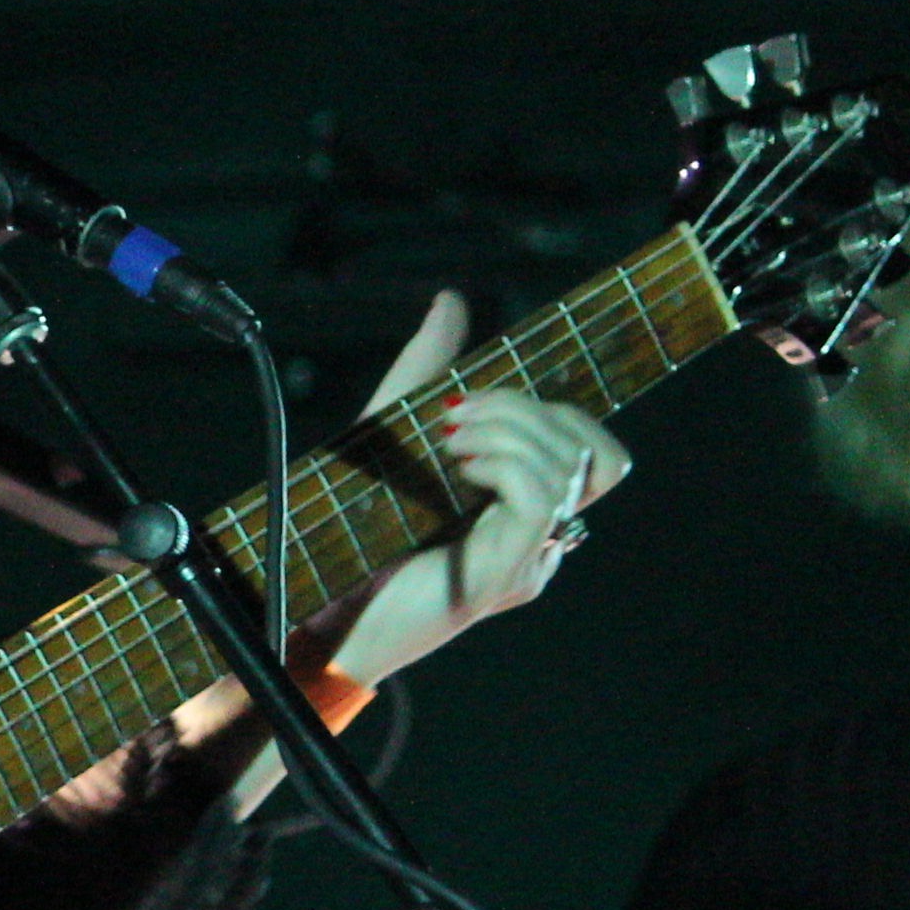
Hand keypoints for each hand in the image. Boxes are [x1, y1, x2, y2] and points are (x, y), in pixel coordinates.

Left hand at [322, 290, 629, 691]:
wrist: (314, 607)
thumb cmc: (353, 529)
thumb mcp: (393, 431)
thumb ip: (426, 371)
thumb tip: (453, 301)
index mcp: (526, 509)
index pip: (595, 451)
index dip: (553, 409)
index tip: (471, 400)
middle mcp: (540, 539)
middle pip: (590, 452)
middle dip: (523, 409)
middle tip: (451, 415)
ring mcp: (526, 562)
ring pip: (567, 469)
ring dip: (506, 431)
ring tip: (446, 441)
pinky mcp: (501, 576)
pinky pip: (540, 500)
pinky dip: (501, 463)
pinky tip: (455, 466)